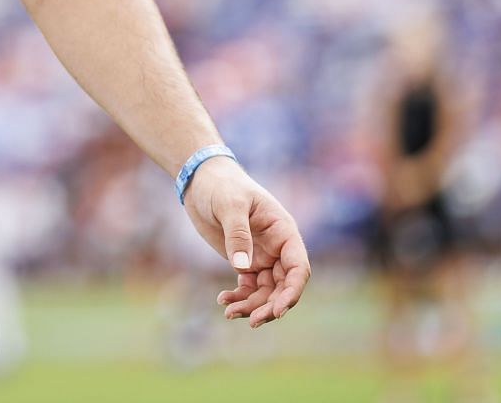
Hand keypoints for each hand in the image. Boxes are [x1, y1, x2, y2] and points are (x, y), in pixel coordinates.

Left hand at [180, 157, 310, 327]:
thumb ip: (238, 234)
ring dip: (252, 306)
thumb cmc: (221, 186)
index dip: (292, 291)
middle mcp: (278, 247)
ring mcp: (262, 256)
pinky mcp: (245, 262)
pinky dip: (239, 297)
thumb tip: (243, 267)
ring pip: (266, 292)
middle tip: (252, 321)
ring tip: (229, 312)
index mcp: (284, 231)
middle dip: (271, 306)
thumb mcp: (230, 204)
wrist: (202, 181)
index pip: (299, 268)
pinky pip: (249, 287)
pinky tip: (223, 300)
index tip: (279, 310)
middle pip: (284, 286)